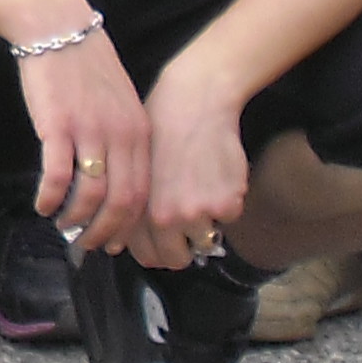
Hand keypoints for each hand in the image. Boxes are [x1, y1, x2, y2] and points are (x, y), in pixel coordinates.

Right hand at [18, 29, 152, 260]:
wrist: (57, 27)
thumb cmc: (85, 64)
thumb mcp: (119, 100)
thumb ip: (124, 137)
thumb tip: (115, 179)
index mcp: (139, 131)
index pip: (142, 192)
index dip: (127, 224)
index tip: (114, 241)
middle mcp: (121, 135)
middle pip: (121, 201)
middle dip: (104, 230)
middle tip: (87, 244)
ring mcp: (90, 131)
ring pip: (91, 194)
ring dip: (75, 218)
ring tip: (61, 224)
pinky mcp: (57, 126)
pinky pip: (58, 176)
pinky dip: (50, 197)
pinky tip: (41, 204)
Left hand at [133, 63, 251, 269]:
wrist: (194, 102)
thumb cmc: (162, 130)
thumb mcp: (137, 171)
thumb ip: (137, 207)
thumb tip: (133, 237)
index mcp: (139, 210)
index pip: (147, 256)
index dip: (156, 252)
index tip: (162, 245)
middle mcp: (166, 218)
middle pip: (177, 260)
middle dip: (182, 248)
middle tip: (186, 228)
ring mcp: (197, 213)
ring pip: (205, 239)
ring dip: (205, 222)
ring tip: (198, 188)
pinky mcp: (226, 204)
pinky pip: (228, 217)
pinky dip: (226, 201)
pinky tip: (215, 174)